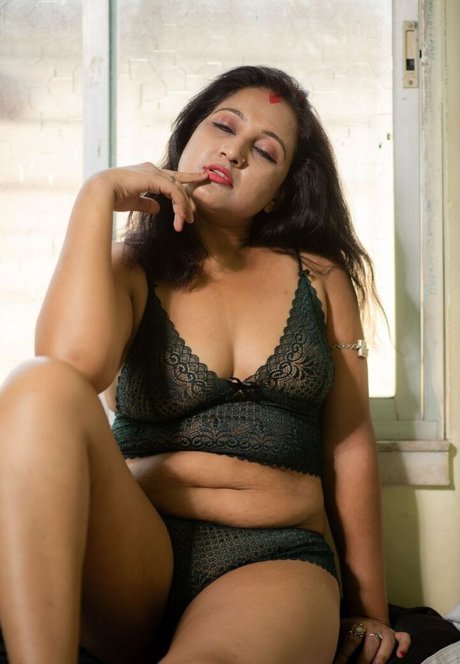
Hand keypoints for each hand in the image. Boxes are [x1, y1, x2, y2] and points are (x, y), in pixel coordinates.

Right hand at [88, 162, 208, 231]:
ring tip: (184, 223)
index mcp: (147, 173)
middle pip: (178, 183)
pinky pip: (174, 192)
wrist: (101, 192)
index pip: (172, 175)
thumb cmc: (112, 197)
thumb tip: (157, 208)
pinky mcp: (155, 178)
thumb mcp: (134, 202)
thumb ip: (146, 203)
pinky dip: (179, 204)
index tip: (202, 177)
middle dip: (186, 201)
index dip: (188, 176)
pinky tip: (180, 217)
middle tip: (191, 218)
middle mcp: (153, 169)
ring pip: (178, 189)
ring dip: (183, 207)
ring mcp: (154, 172)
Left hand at [334, 617, 410, 662]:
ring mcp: (384, 630)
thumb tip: (324, 649)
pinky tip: (400, 655)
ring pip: (386, 642)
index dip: (344, 656)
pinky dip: (404, 645)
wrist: (365, 619)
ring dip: (381, 657)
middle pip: (369, 644)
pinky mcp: (395, 634)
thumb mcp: (341, 630)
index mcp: (355, 624)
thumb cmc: (349, 630)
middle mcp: (371, 626)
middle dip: (364, 660)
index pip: (350, 641)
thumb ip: (336, 638)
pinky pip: (404, 638)